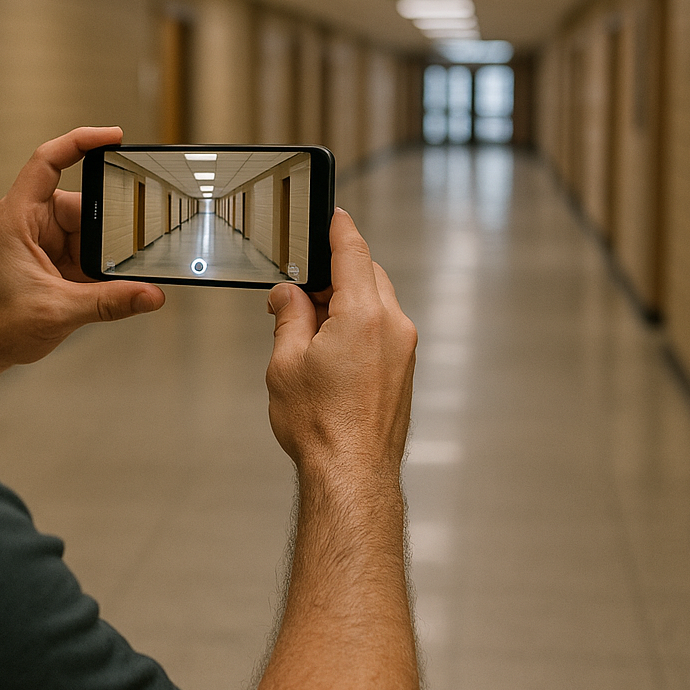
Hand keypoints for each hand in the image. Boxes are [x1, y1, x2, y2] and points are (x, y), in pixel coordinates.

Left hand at [0, 127, 165, 368]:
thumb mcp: (58, 311)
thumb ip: (108, 302)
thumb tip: (150, 295)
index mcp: (18, 218)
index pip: (48, 161)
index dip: (80, 142)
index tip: (114, 137)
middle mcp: (30, 222)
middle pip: (81, 204)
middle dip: (107, 225)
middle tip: (132, 241)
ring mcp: (42, 240)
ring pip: (89, 231)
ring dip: (104, 252)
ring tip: (115, 273)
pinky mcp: (53, 258)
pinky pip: (86, 251)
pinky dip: (100, 266)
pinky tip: (111, 281)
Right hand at [265, 208, 416, 478]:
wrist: (352, 475)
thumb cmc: (321, 426)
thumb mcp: (285, 362)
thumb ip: (289, 317)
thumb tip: (288, 296)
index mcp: (364, 315)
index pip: (354, 252)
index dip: (339, 228)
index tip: (333, 213)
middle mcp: (394, 327)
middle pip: (368, 276)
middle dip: (335, 274)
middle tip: (299, 289)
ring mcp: (404, 351)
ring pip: (376, 304)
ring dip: (346, 303)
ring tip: (308, 329)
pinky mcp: (404, 372)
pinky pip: (383, 330)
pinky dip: (358, 326)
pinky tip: (329, 351)